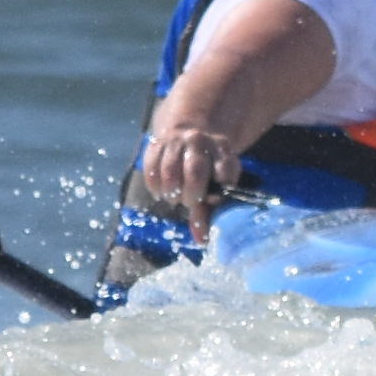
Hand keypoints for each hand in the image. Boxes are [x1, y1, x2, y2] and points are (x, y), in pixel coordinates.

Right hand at [132, 105, 242, 225]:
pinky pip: (150, 169)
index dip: (216, 195)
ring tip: (174, 197)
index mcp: (223, 151)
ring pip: (169, 172)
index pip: (224, 173)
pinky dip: (155, 186)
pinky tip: (161, 191)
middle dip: (190, 196)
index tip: (209, 202)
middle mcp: (201, 142)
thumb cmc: (208, 170)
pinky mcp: (156, 143)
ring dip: (171, 192)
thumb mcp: (216, 184)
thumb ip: (209, 211)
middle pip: (194, 173)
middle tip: (188, 201)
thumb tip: (201, 240)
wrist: (190, 135)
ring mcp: (177, 140)